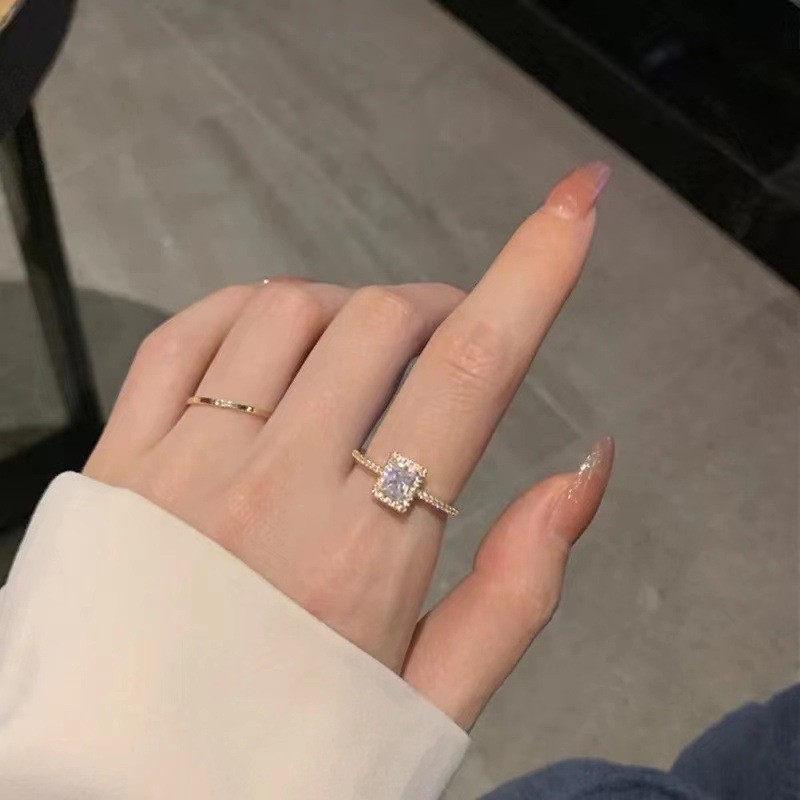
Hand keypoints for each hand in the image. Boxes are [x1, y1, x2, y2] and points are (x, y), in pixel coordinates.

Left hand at [84, 162, 613, 729]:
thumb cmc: (285, 754)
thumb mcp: (431, 701)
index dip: (535, 272)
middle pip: (385, 322)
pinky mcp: (121, 462)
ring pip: (290, 310)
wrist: (122, 799)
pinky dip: (248, 310)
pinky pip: (188, 334)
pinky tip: (273, 339)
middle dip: (440, 310)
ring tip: (363, 354)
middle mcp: (276, 491)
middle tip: (447, 345)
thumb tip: (585, 468)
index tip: (573, 206)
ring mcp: (187, 466)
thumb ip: (518, 586)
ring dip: (351, 311)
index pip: (471, 373)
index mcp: (367, 553)